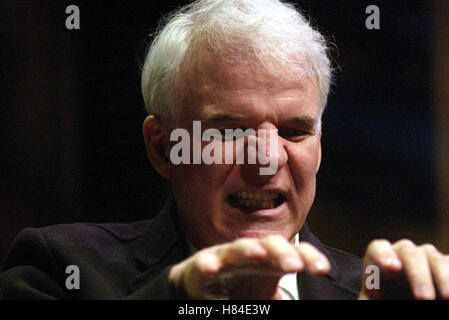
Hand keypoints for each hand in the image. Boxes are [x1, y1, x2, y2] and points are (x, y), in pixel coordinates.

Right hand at [169, 235, 330, 298]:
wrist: (204, 286)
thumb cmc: (239, 288)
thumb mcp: (268, 297)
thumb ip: (282, 298)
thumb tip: (294, 301)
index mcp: (271, 262)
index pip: (294, 253)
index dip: (309, 257)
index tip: (321, 269)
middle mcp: (250, 255)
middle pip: (269, 245)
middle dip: (282, 252)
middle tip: (295, 265)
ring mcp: (226, 257)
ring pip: (238, 248)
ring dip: (248, 250)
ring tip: (259, 254)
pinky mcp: (203, 264)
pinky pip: (204, 262)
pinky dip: (207, 263)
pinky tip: (212, 268)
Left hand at [359, 239, 448, 299]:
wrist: (401, 298)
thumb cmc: (384, 298)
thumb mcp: (373, 301)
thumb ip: (372, 299)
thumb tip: (378, 299)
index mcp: (379, 262)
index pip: (378, 249)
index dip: (383, 255)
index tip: (392, 267)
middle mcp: (401, 255)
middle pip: (408, 252)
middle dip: (417, 275)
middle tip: (424, 298)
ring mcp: (423, 257)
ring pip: (431, 256)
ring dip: (441, 276)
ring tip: (446, 297)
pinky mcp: (442, 265)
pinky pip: (448, 263)